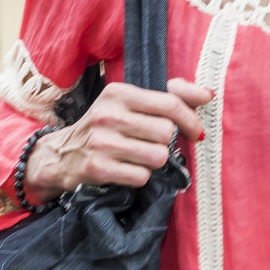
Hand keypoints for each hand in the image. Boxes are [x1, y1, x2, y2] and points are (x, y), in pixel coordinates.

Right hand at [24, 79, 212, 204]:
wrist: (61, 154)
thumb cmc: (106, 127)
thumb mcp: (129, 104)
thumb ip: (169, 96)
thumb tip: (207, 94)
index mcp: (119, 93)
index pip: (170, 103)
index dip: (190, 119)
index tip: (195, 131)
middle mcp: (108, 114)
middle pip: (166, 133)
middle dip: (165, 143)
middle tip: (151, 145)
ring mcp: (101, 142)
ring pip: (157, 156)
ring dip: (154, 162)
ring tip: (138, 158)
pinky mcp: (97, 168)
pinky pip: (141, 176)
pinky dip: (139, 176)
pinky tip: (125, 169)